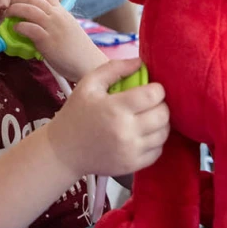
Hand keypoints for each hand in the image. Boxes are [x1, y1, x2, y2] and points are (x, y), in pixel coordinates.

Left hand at [6, 0, 102, 80]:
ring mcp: (52, 27)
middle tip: (10, 6)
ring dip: (14, 10)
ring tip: (8, 15)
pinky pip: (29, 28)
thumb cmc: (78, 50)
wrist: (89, 63)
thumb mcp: (68, 29)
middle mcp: (57, 16)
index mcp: (62, 12)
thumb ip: (55, 23)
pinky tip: (16, 30)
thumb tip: (39, 25)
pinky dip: (19, 26)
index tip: (23, 1)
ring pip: (29, 9)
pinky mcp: (47, 40)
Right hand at [47, 57, 169, 176]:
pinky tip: (145, 134)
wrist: (63, 151)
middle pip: (163, 115)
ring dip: (161, 123)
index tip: (150, 89)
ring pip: (163, 133)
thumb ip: (114, 69)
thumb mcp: (88, 84)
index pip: (154, 95)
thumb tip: (140, 62)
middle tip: (150, 103)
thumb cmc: (76, 113)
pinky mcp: (131, 165)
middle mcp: (126, 131)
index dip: (157, 89)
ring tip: (149, 117)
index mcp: (115, 108)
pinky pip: (157, 151)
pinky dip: (156, 141)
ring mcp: (130, 151)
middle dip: (161, 105)